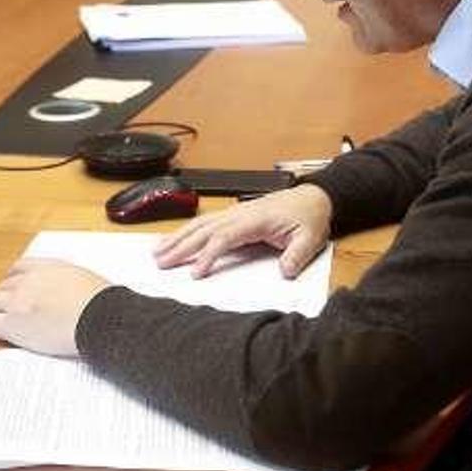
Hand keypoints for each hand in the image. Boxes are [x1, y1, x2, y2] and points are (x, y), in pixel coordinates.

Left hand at [0, 258, 109, 356]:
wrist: (100, 317)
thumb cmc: (102, 303)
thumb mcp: (87, 282)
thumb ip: (73, 284)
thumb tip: (77, 294)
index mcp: (49, 267)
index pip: (22, 267)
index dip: (12, 276)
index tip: (9, 280)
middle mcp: (29, 280)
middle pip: (5, 284)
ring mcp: (18, 301)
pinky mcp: (12, 324)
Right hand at [154, 184, 332, 277]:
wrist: (314, 198)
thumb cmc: (309, 217)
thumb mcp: (310, 238)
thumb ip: (297, 256)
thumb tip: (284, 271)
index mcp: (255, 219)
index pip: (225, 237)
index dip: (208, 254)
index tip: (195, 272)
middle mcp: (239, 214)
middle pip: (204, 230)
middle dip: (181, 246)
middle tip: (161, 262)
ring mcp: (234, 213)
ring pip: (199, 225)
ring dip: (177, 238)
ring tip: (157, 252)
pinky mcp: (233, 215)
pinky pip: (205, 223)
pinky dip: (186, 231)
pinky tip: (174, 239)